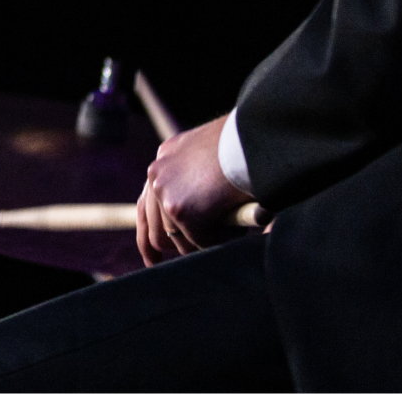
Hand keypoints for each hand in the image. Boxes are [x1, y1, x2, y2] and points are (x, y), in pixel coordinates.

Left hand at [136, 113, 253, 265]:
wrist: (255, 139)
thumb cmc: (246, 147)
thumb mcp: (214, 160)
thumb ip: (200, 186)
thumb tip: (202, 219)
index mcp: (166, 157)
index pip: (147, 202)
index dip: (149, 231)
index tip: (153, 254)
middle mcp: (157, 172)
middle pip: (151, 225)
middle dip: (165, 249)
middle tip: (179, 262)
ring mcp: (165, 191)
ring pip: (177, 239)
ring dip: (203, 243)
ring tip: (230, 231)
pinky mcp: (180, 209)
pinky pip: (199, 240)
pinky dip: (219, 240)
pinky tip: (237, 227)